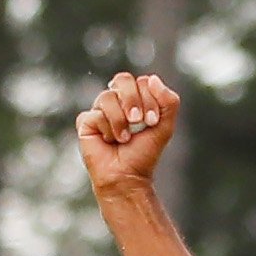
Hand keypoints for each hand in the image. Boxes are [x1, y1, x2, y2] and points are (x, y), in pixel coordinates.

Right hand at [80, 72, 179, 191]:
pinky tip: (108, 141)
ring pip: (107, 97)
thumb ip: (169, 101)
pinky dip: (107, 129)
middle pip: (122, 79)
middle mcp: (116, 100)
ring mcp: (99, 110)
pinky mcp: (85, 122)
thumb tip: (153, 79)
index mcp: (135, 99)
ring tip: (124, 138)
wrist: (127, 176)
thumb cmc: (144, 153)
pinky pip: (94, 114)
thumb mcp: (165, 126)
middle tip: (138, 121)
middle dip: (133, 100)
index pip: (141, 81)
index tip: (152, 121)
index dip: (149, 97)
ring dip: (120, 120)